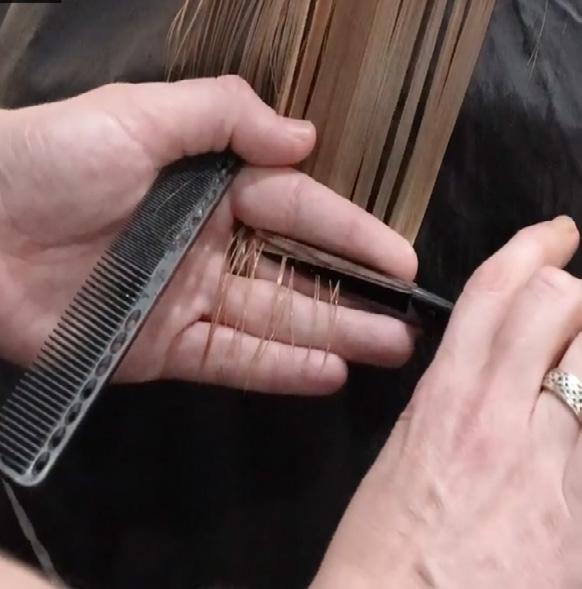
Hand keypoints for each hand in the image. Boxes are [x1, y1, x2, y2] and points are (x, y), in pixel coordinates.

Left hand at [0, 76, 416, 394]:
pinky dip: (279, 368)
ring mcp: (191, 301)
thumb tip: (304, 136)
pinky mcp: (164, 349)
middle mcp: (211, 245)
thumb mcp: (140, 116)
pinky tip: (327, 373)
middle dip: (355, 296)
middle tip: (408, 319)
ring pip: (275, 321)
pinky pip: (233, 360)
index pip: (300, 209)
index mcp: (212, 188)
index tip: (401, 257)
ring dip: (333, 336)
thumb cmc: (51, 161)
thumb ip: (225, 116)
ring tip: (388, 349)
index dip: (352, 233)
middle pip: (297, 273)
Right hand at [313, 217, 581, 586]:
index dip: (530, 250)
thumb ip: (448, 408)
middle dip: (576, 290)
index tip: (555, 234)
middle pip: (562, 310)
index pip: (494, 295)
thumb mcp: (401, 456)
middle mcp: (503, 421)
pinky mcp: (581, 514)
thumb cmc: (382, 549)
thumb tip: (484, 375)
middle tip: (574, 296)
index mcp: (445, 402)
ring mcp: (553, 467)